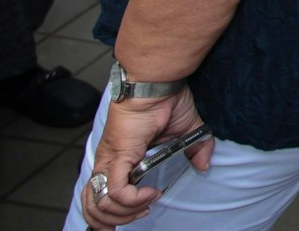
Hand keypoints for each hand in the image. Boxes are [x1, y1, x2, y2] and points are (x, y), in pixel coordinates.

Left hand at [81, 87, 212, 228]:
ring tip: (144, 205)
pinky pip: (116, 192)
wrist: (157, 82)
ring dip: (123, 214)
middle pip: (93, 207)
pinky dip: (133, 199)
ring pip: (99, 205)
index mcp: (118, 159)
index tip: (141, 209)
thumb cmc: (165, 98)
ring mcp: (110, 162)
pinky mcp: (117, 157)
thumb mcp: (186, 129)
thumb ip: (196, 148)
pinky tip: (150, 193)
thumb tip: (205, 164)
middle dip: (114, 221)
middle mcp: (108, 163)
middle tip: (140, 213)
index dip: (110, 214)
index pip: (99, 195)